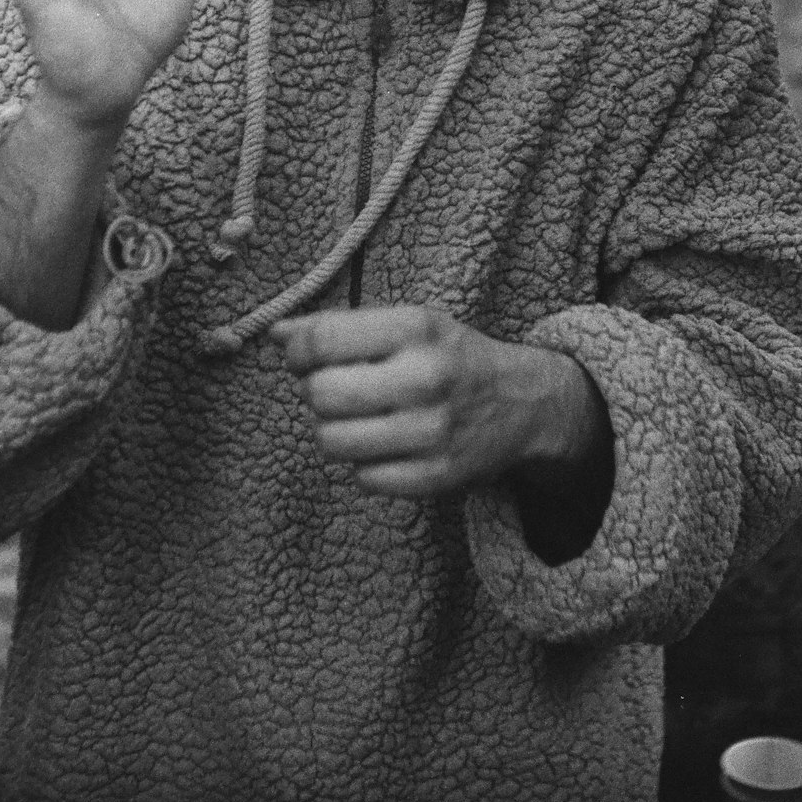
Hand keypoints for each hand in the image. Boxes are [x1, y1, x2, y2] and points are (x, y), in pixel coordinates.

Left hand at [278, 306, 597, 498]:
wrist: (524, 403)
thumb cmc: (451, 357)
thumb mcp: (407, 323)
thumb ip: (341, 326)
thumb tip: (277, 334)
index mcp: (416, 329)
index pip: (321, 340)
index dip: (297, 350)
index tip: (302, 356)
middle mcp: (425, 378)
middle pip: (320, 394)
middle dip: (315, 392)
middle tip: (335, 388)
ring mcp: (432, 432)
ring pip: (332, 441)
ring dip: (333, 430)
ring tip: (359, 417)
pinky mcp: (436, 477)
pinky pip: (363, 477)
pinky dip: (365, 463)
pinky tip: (388, 443)